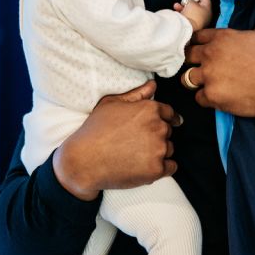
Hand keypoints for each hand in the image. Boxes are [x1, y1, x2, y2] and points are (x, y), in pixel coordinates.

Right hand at [52, 81, 182, 200]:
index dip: (164, 119)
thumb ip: (136, 94)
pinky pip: (171, 167)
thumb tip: (153, 85)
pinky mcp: (156, 169)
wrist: (84, 161)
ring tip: (136, 155)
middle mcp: (158, 127)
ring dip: (158, 152)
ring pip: (169, 149)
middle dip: (156, 136)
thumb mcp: (111, 104)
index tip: (159, 127)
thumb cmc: (94, 131)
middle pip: (168, 131)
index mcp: (149, 109)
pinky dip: (161, 168)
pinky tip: (145, 166)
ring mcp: (158, 149)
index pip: (170, 113)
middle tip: (136, 142)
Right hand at [177, 0, 212, 30]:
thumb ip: (191, 0)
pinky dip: (183, 13)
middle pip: (198, 6)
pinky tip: (177, 11)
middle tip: (185, 1)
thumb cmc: (192, 14)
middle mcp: (206, 16)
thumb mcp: (191, 3)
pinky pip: (188, 17)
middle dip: (189, 2)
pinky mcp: (193, 26)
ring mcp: (200, 21)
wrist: (187, 27)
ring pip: (192, 12)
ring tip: (177, 5)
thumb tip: (190, 2)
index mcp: (208, 9)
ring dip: (184, 7)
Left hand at [183, 0, 254, 121]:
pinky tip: (219, 96)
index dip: (199, 43)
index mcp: (222, 37)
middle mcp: (211, 54)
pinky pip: (198, 98)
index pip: (197, 36)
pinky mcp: (211, 95)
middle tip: (206, 67)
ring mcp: (209, 76)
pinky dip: (206, 98)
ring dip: (197, 80)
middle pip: (187, 55)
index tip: (204, 49)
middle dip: (193, 61)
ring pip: (187, 78)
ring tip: (211, 82)